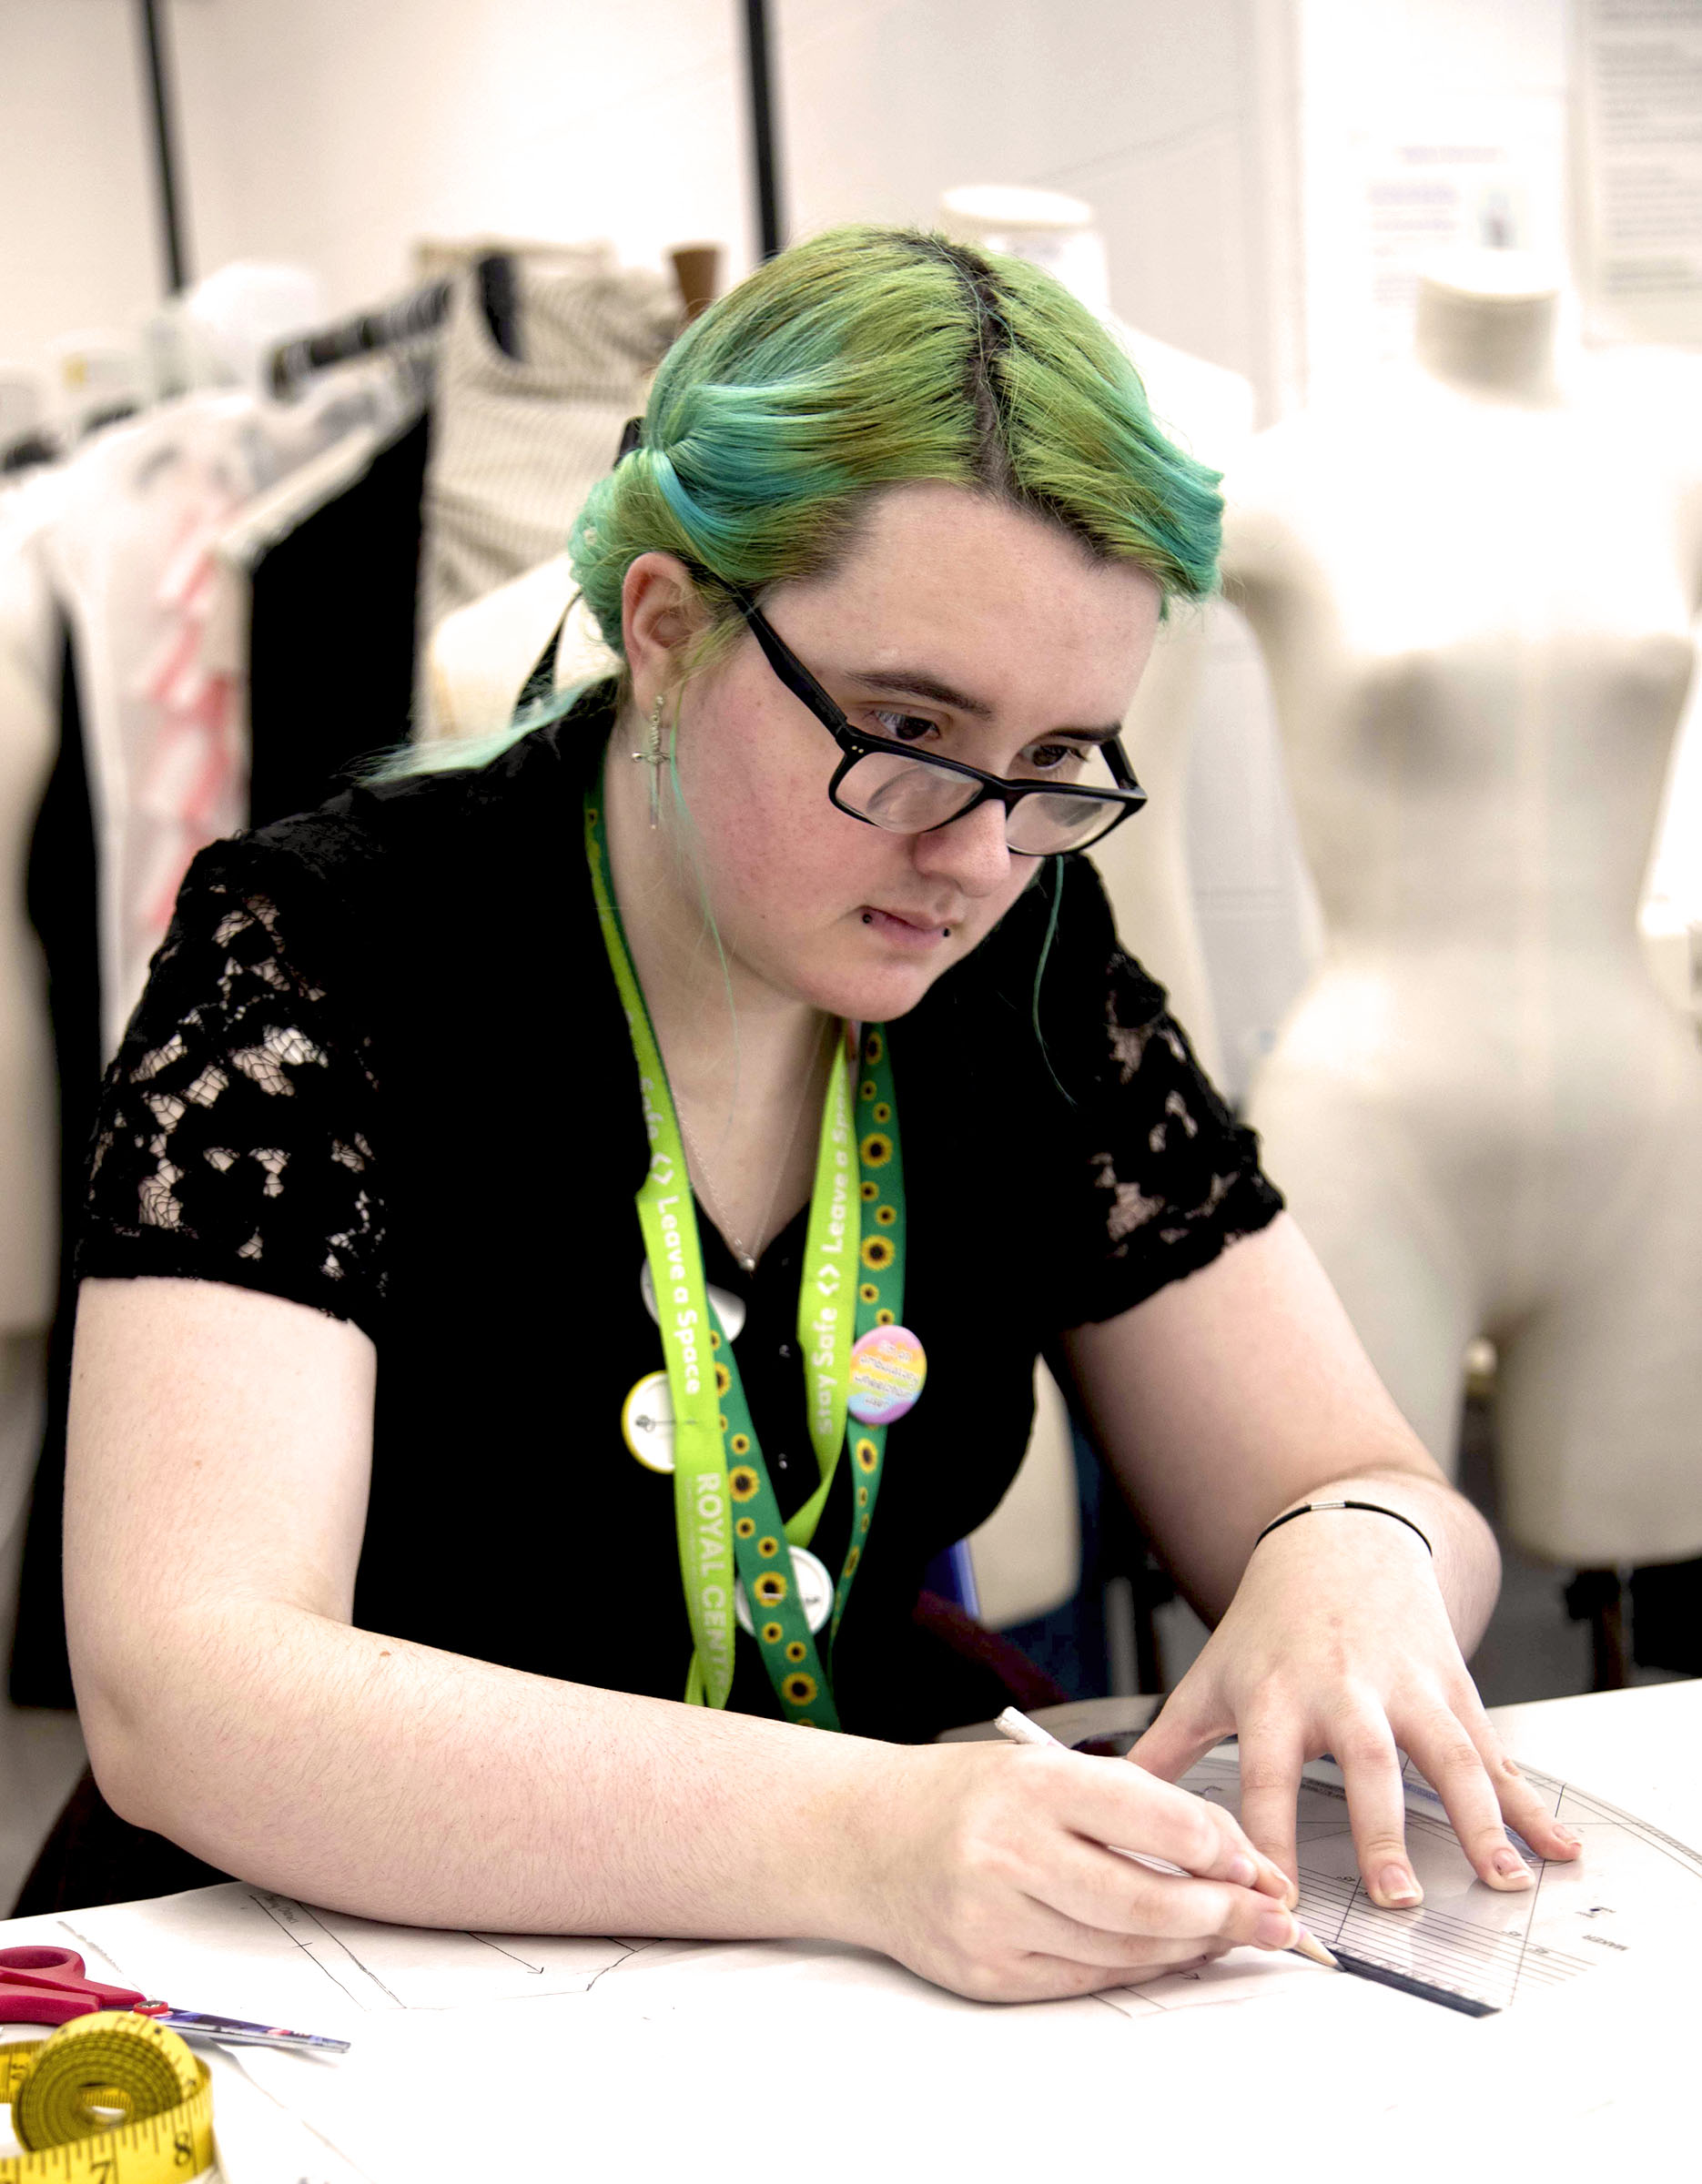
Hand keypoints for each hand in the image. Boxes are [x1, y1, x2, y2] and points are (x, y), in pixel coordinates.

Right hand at [844, 1737, 1296, 2002]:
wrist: (867, 1837)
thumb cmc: (970, 1796)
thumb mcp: (1048, 1769)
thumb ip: (1139, 1805)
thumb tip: (1236, 1860)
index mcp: (1034, 1784)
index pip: (1159, 1820)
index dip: (1225, 1851)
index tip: (1260, 1868)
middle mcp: (1010, 1850)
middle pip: (1149, 1900)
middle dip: (1227, 1916)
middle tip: (1273, 1922)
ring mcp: (994, 1918)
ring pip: (1124, 1949)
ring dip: (1190, 1948)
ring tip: (1226, 1935)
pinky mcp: (986, 1972)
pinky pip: (1086, 1980)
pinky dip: (1138, 1968)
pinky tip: (1165, 1953)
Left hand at [1129, 1507, 1583, 1908]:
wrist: (1338, 1540)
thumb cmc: (1268, 1623)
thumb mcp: (1211, 1675)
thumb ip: (1166, 1746)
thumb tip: (1106, 1799)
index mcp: (1275, 1697)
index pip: (1265, 1777)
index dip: (1267, 1841)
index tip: (1274, 1900)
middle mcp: (1342, 1691)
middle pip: (1364, 1765)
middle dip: (1380, 1831)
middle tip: (1396, 1896)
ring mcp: (1405, 1687)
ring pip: (1446, 1756)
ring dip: (1478, 1821)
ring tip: (1501, 1879)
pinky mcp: (1452, 1685)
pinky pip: (1496, 1752)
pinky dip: (1531, 1804)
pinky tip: (1556, 1847)